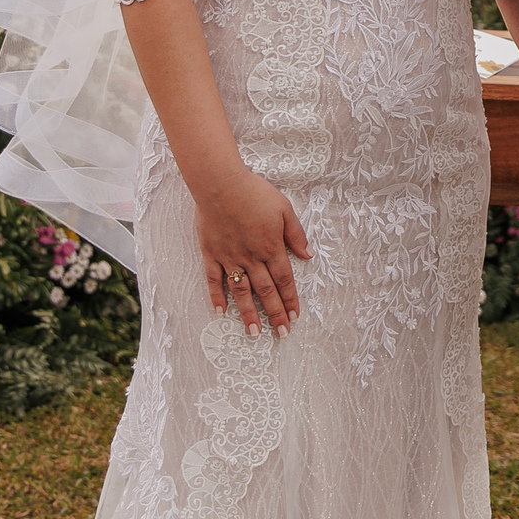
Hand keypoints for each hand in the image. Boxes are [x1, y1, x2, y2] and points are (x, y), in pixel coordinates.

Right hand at [195, 170, 309, 338]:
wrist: (220, 184)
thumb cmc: (254, 192)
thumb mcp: (284, 209)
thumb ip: (295, 234)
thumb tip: (307, 255)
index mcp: (271, 247)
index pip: (284, 280)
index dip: (291, 299)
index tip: (295, 316)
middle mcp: (251, 258)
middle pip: (266, 291)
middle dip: (275, 314)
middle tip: (281, 333)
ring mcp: (230, 258)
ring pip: (241, 292)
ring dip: (249, 313)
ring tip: (254, 332)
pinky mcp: (211, 254)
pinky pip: (214, 280)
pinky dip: (217, 297)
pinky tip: (221, 312)